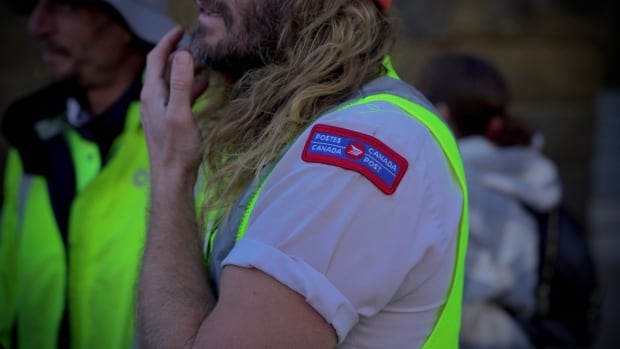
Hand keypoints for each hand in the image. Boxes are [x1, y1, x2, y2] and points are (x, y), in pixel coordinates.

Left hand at [140, 27, 208, 181]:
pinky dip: (190, 87)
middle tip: (200, 48)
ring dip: (187, 71)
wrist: (171, 178)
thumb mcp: (181, 114)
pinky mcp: (167, 120)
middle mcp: (152, 99)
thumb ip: (181, 84)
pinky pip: (178, 96)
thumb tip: (184, 55)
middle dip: (180, 55)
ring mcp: (159, 110)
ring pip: (172, 82)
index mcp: (152, 94)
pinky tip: (204, 87)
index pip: (156, 59)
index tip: (181, 30)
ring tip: (206, 65)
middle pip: (163, 68)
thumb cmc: (177, 149)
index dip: (167, 42)